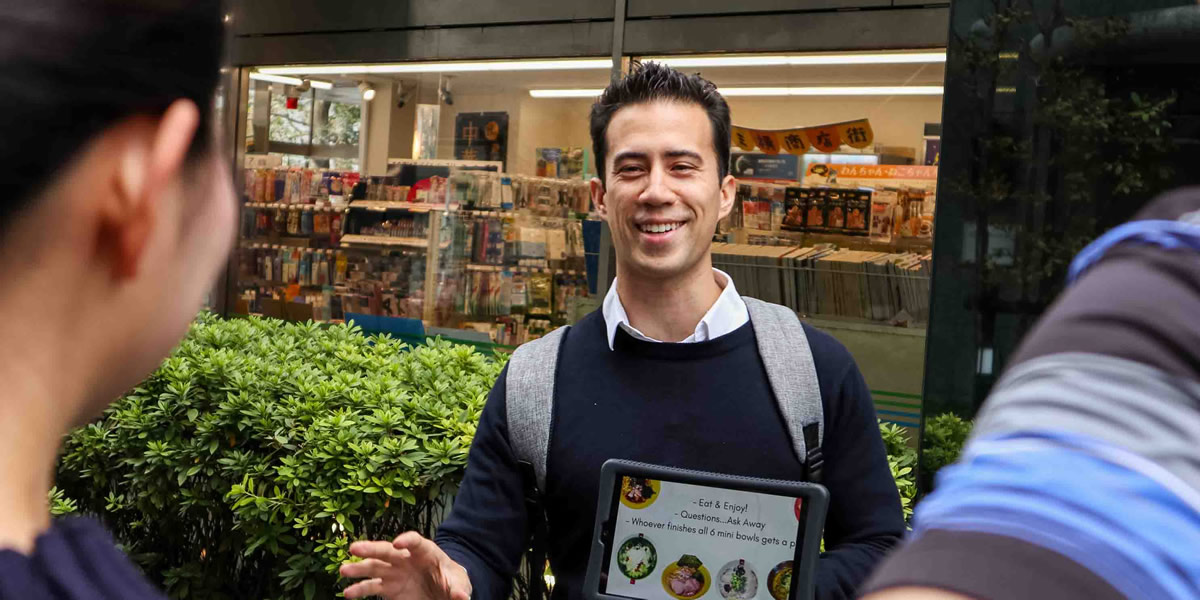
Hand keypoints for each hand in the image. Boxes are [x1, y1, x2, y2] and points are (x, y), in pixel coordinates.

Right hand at [340, 531, 471, 599]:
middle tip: (354, 548)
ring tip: (343, 570)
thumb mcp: (459, 583)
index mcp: (425, 552)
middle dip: (371, 548)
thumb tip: (462, 597)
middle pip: (387, 550)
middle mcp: (405, 558)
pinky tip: (348, 593)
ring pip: (374, 567)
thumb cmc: (452, 580)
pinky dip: (360, 589)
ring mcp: (395, 572)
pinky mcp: (389, 588)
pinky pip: (372, 587)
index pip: (415, 541)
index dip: (407, 540)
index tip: (398, 543)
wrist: (444, 591)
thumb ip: (458, 589)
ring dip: (358, 568)